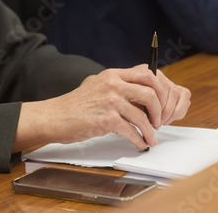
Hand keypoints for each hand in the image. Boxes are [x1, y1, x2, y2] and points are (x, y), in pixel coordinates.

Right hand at [13, 64, 190, 151]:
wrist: (55, 116)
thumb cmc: (77, 104)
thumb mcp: (99, 85)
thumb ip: (120, 84)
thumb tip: (146, 92)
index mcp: (113, 74)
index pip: (147, 73)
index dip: (161, 88)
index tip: (162, 102)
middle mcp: (113, 84)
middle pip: (150, 93)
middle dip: (160, 110)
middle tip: (160, 122)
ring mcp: (110, 101)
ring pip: (143, 116)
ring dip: (151, 131)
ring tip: (152, 138)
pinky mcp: (106, 119)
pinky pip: (131, 131)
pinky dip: (139, 140)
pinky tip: (140, 144)